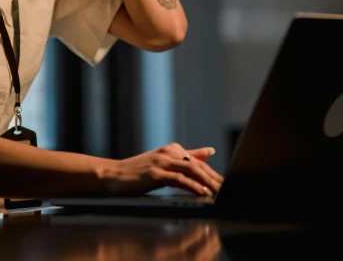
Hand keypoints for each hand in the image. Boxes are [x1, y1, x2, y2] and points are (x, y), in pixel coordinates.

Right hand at [106, 142, 223, 195]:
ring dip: (208, 182)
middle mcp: (169, 152)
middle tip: (228, 189)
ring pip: (191, 170)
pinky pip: (179, 180)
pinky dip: (193, 186)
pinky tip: (202, 193)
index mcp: (173, 149)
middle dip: (215, 178)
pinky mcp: (156, 173)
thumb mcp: (164, 162)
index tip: (226, 184)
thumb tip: (211, 151)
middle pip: (198, 165)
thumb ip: (188, 156)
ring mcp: (162, 162)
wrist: (113, 175)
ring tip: (220, 192)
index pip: (199, 161)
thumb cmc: (139, 171)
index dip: (214, 173)